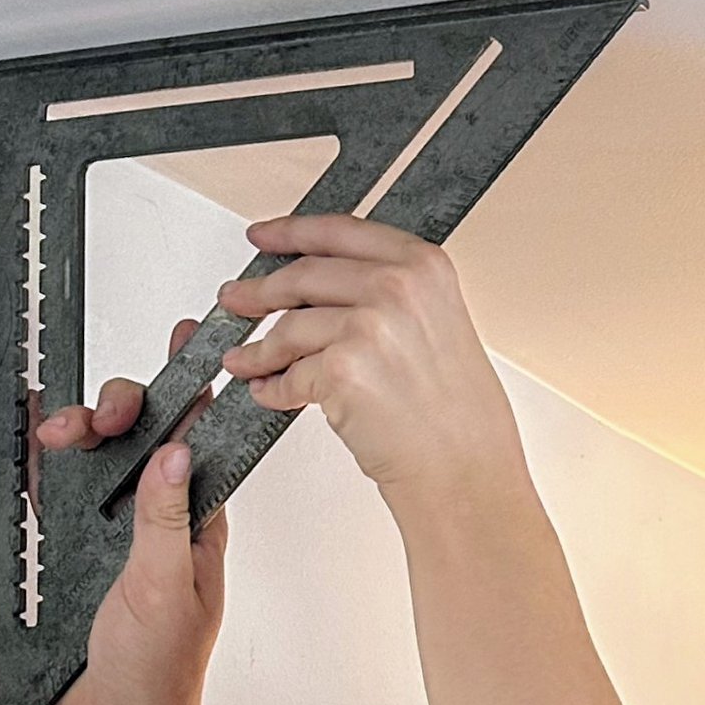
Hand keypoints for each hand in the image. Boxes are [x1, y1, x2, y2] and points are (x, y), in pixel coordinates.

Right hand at [42, 318, 227, 704]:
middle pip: (143, 434)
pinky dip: (45, 459)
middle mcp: (160, 515)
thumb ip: (168, 520)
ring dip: (79, 431)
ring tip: (62, 433)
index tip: (189, 343)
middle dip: (122, 407)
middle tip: (104, 415)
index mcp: (198, 520)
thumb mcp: (167, 588)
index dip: (195, 389)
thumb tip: (179, 453)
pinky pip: (59, 488)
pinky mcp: (76, 544)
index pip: (202, 439)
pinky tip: (34, 432)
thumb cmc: (159, 666)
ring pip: (99, 454)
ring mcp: (116, 527)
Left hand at [215, 214, 524, 500]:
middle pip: (304, 275)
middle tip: (237, 299)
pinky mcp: (342, 370)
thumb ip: (394, 295)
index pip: (340, 231)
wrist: (467, 473)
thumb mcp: (442, 329)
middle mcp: (398, 287)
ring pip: (289, 328)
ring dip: (259, 348)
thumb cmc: (460, 420)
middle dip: (259, 290)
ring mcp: (368, 326)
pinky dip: (274, 387)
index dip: (291, 231)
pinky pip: (289, 374)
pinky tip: (271, 392)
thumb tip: (330, 290)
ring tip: (244, 360)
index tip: (264, 237)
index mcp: (425, 266)